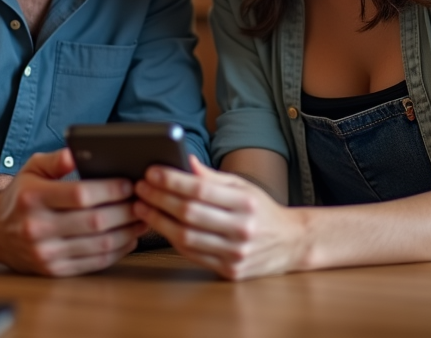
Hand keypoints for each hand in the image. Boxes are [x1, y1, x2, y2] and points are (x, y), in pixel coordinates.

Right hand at [0, 148, 145, 276]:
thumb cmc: (20, 196)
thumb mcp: (32, 169)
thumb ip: (57, 159)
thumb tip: (78, 151)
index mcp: (34, 198)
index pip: (80, 194)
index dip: (109, 189)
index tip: (129, 183)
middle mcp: (38, 227)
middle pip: (94, 221)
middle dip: (126, 210)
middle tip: (143, 200)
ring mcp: (46, 253)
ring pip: (99, 245)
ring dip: (127, 232)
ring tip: (142, 218)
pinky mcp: (54, 270)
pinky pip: (94, 263)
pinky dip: (117, 251)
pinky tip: (128, 238)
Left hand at [133, 156, 304, 279]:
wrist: (291, 244)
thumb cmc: (261, 210)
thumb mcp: (243, 187)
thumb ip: (212, 177)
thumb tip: (184, 160)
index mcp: (245, 203)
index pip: (200, 190)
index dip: (172, 180)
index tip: (151, 172)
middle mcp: (242, 229)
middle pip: (189, 213)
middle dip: (158, 199)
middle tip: (140, 188)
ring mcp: (235, 253)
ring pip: (185, 237)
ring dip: (158, 221)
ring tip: (142, 207)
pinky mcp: (229, 271)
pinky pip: (192, 255)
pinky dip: (172, 239)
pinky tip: (160, 225)